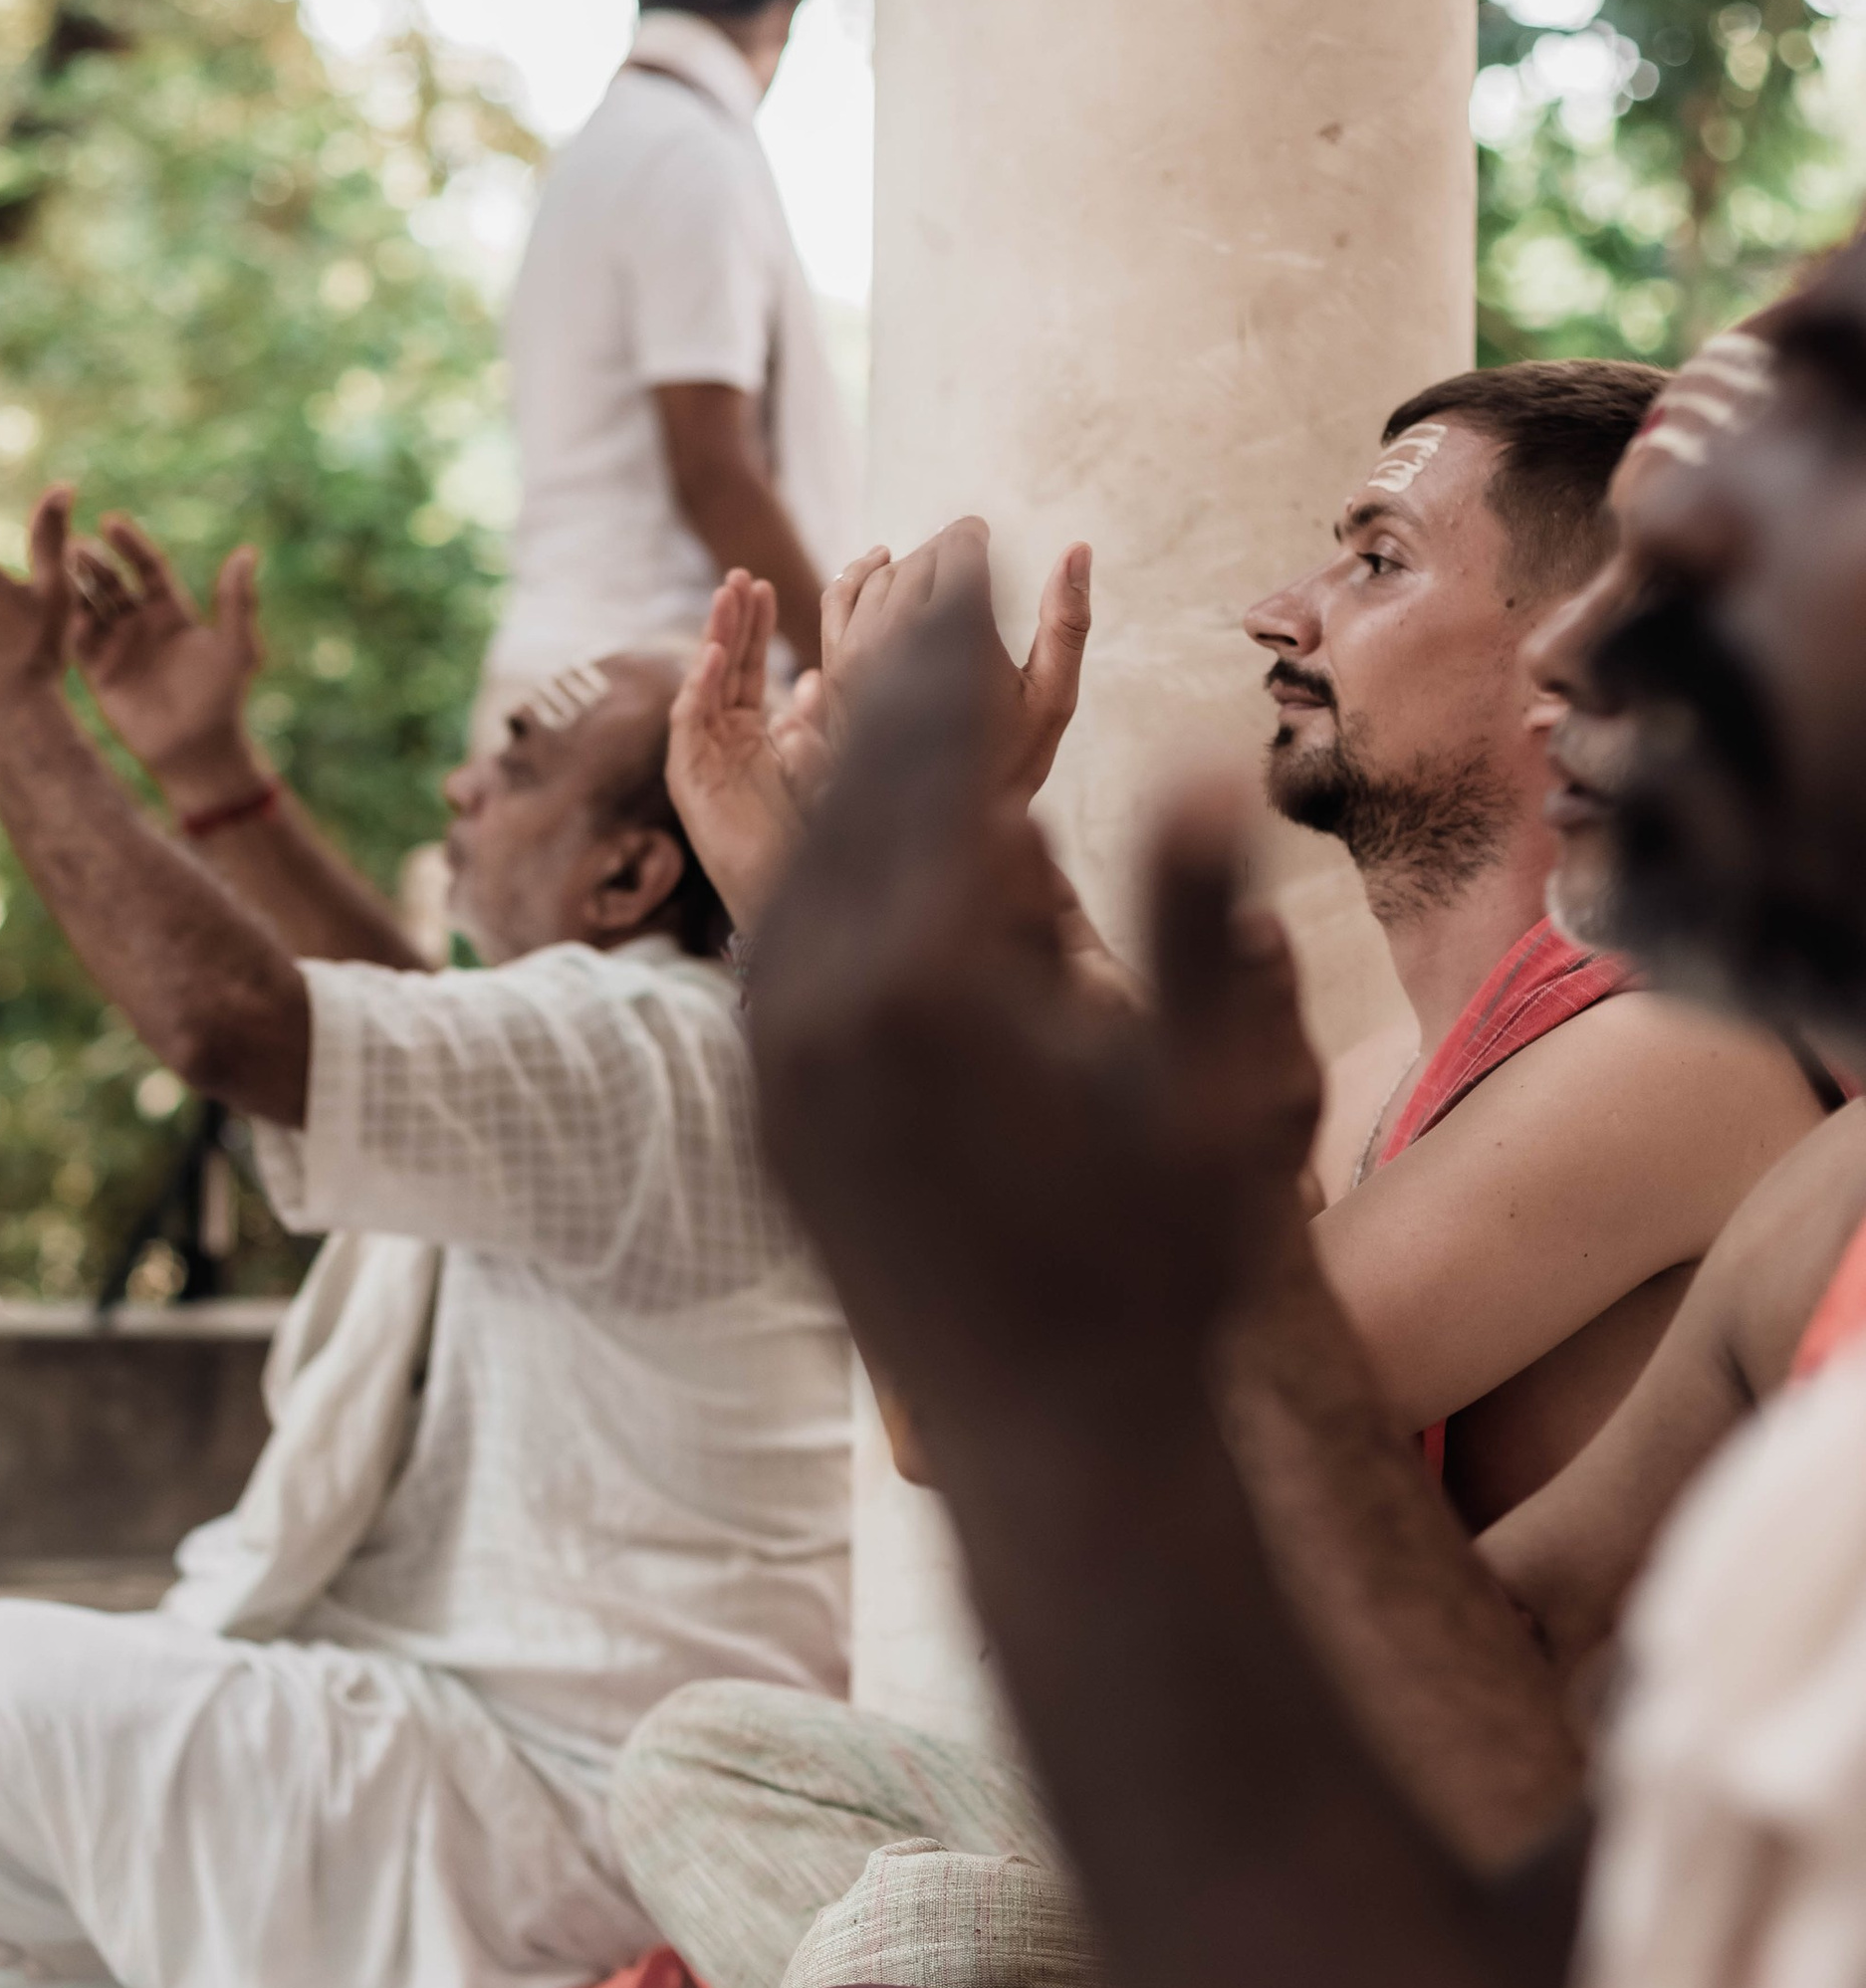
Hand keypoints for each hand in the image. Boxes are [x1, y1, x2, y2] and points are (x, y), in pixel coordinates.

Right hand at [67, 521, 265, 808]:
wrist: (197, 750)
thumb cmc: (222, 697)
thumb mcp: (236, 646)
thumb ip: (236, 601)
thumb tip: (247, 551)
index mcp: (172, 611)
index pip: (146, 566)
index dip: (129, 543)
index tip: (110, 521)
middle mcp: (141, 624)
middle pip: (112, 582)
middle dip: (94, 562)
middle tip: (74, 542)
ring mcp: (118, 647)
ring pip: (91, 606)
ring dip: (75, 586)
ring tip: (56, 564)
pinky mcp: (100, 673)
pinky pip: (79, 642)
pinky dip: (68, 623)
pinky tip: (58, 607)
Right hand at [667, 572, 813, 931]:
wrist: (784, 888)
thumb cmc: (798, 836)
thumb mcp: (810, 765)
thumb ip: (807, 723)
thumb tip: (810, 680)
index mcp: (747, 735)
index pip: (746, 668)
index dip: (753, 628)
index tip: (766, 586)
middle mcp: (718, 741)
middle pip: (722, 668)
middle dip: (730, 621)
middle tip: (740, 575)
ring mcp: (699, 757)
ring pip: (701, 685)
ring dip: (712, 640)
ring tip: (725, 597)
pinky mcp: (687, 778)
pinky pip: (687, 722)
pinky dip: (697, 686)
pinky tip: (710, 654)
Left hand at [749, 585, 1301, 1432]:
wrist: (1053, 1440)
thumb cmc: (1167, 1271)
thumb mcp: (1222, 1095)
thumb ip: (1204, 923)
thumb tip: (1197, 759)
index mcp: (926, 982)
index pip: (933, 758)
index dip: (960, 642)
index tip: (977, 547)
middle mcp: (819, 1012)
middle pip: (849, 788)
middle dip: (892, 671)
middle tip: (922, 568)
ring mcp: (776, 1067)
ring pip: (799, 860)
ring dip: (846, 760)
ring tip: (893, 676)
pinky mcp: (766, 1113)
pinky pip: (780, 941)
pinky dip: (821, 860)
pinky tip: (862, 830)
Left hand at [824, 521, 1092, 809]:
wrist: (935, 828)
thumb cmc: (1007, 763)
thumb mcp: (1052, 697)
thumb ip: (1067, 622)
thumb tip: (1078, 548)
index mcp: (957, 641)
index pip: (957, 555)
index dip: (971, 537)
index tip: (983, 533)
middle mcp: (900, 641)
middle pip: (920, 563)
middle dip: (946, 550)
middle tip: (970, 550)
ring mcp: (859, 655)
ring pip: (881, 577)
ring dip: (911, 563)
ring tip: (939, 565)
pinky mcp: (835, 671)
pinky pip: (838, 599)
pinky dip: (857, 573)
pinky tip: (879, 561)